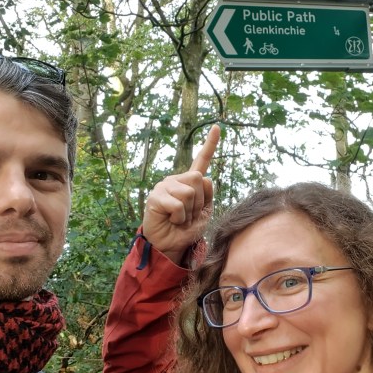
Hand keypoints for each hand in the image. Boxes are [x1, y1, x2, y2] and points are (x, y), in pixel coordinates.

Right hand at [142, 124, 219, 263]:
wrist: (170, 246)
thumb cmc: (186, 229)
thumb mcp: (204, 212)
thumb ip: (208, 195)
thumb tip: (204, 177)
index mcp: (190, 182)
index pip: (201, 160)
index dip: (210, 144)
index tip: (217, 126)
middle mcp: (176, 180)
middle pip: (198, 180)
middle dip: (199, 202)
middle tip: (189, 215)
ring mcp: (165, 187)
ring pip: (189, 192)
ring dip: (189, 212)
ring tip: (179, 219)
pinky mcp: (156, 197)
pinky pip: (178, 205)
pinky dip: (180, 218)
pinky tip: (171, 220)